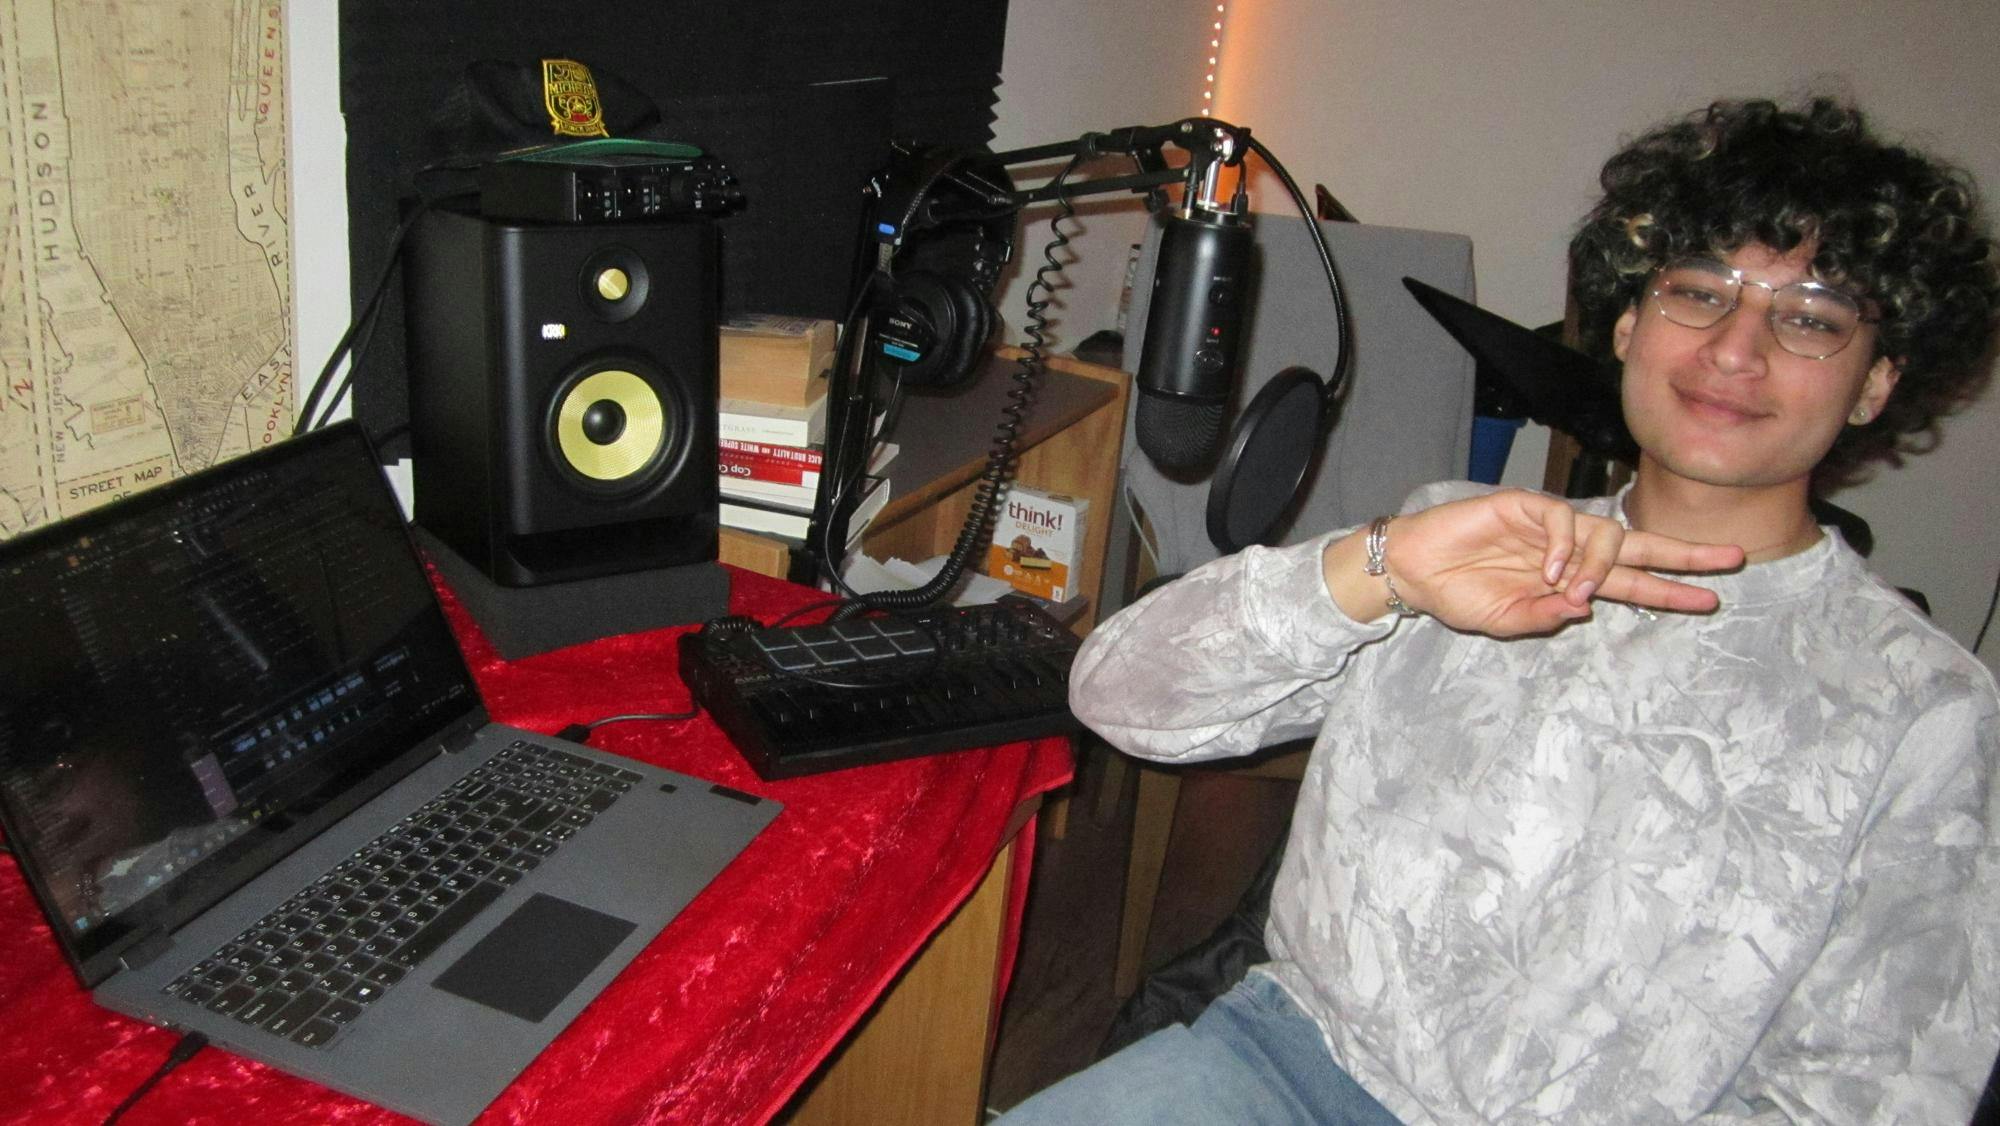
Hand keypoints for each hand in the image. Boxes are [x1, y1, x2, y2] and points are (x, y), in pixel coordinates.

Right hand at [1325, 489, 1744, 636]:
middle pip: (1640, 547)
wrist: (1415, 570)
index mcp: (1571, 581)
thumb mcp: (1505, 622)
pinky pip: (1563, 520)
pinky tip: (1549, 570)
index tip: (1711, 598)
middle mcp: (1571, 551)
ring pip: (1604, 535)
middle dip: (1686, 554)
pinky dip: (1564, 546)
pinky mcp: (1526, 506)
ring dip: (1597, 566)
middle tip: (1730, 559)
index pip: (1633, 583)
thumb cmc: (1457, 597)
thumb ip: (1543, 617)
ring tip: (1573, 589)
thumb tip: (1584, 608)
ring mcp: (1550, 526)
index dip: (1672, 590)